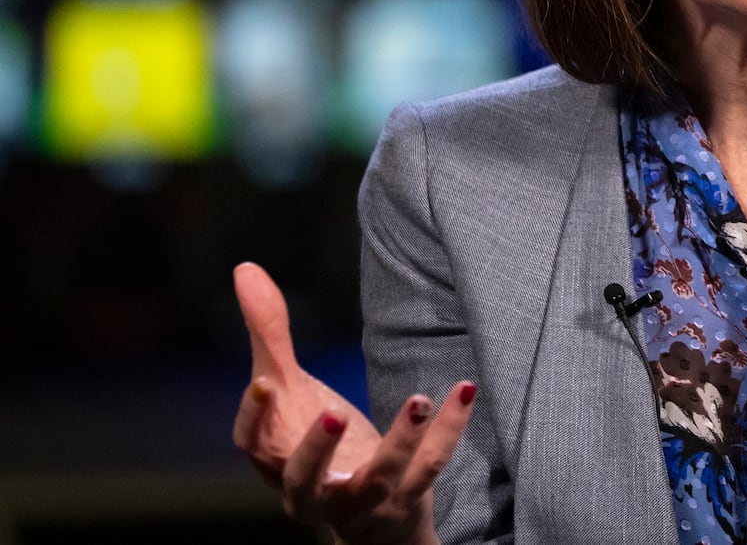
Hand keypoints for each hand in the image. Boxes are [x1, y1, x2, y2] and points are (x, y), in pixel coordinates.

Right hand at [232, 262, 476, 544]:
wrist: (372, 515)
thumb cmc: (320, 445)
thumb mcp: (293, 392)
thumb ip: (270, 335)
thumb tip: (245, 268)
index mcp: (277, 464)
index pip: (253, 449)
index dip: (254, 421)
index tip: (264, 383)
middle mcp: (313, 493)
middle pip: (305, 482)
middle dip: (316, 451)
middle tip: (332, 413)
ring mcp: (363, 502)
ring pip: (380, 480)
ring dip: (400, 443)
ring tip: (418, 399)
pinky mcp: (406, 500)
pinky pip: (431, 467)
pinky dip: (450, 431)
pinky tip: (464, 390)